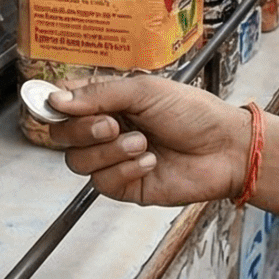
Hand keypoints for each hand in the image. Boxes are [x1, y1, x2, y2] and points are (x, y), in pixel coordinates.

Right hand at [41, 76, 247, 206]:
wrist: (226, 148)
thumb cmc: (194, 113)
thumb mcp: (145, 91)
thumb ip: (98, 94)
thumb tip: (56, 99)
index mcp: (107, 101)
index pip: (62, 103)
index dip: (53, 105)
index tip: (56, 105)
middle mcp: (105, 130)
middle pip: (62, 135)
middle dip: (83, 130)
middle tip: (113, 124)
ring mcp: (113, 160)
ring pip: (78, 162)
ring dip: (109, 152)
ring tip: (141, 142)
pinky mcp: (125, 187)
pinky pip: (103, 183)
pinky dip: (125, 170)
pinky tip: (150, 161)